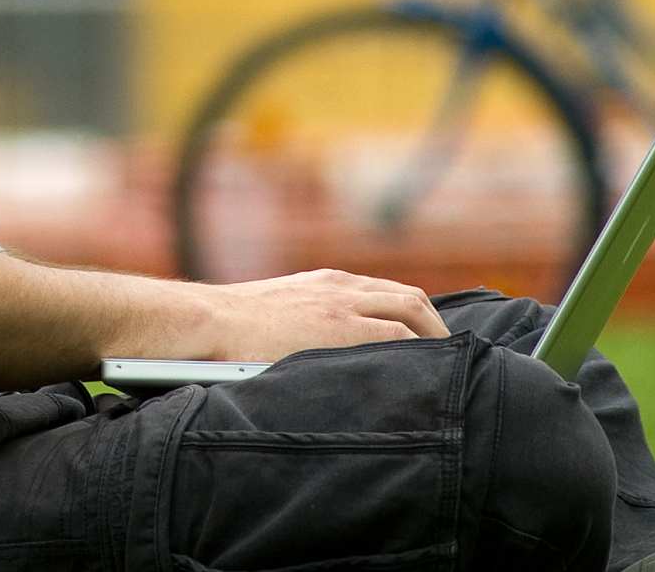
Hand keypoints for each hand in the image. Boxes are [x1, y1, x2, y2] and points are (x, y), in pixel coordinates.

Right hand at [165, 269, 443, 362]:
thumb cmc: (227, 328)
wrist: (204, 320)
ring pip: (412, 312)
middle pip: (411, 299)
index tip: (429, 341)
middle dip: (437, 327)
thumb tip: (317, 350)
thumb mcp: (277, 312)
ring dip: (435, 338)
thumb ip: (306, 320)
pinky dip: (418, 350)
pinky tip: (426, 371)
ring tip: (449, 368)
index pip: (389, 292)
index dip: (417, 316)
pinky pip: (396, 334)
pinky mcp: (339, 329)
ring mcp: (342, 305)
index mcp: (327, 282)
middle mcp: (341, 286)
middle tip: (451, 358)